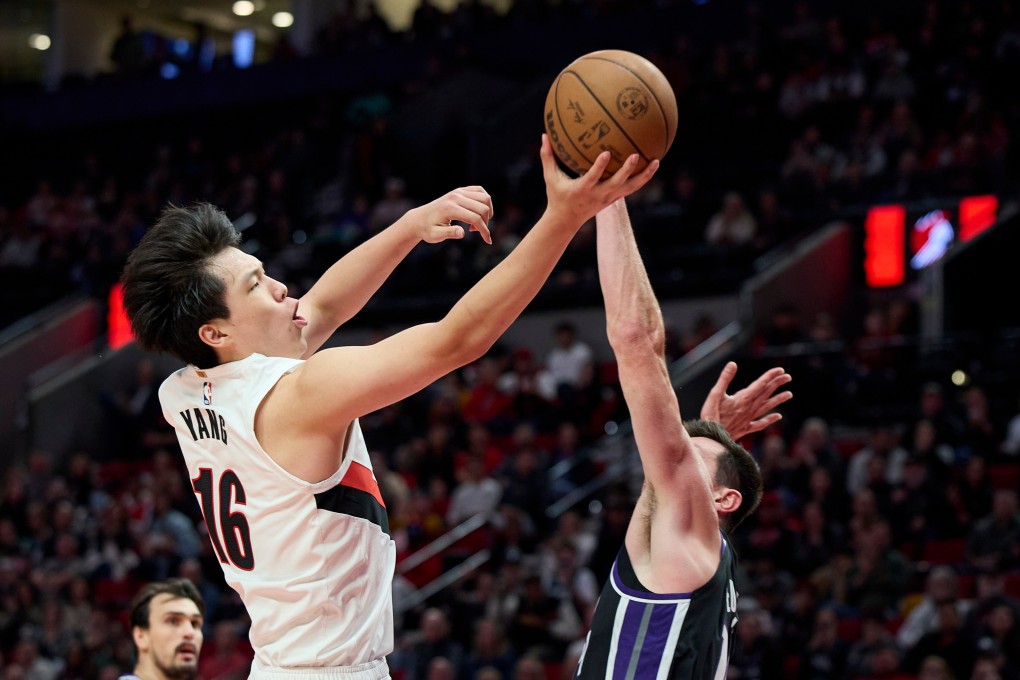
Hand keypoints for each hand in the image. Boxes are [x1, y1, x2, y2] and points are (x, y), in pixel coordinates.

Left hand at [413, 186, 493, 244]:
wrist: (419, 219)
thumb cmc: (427, 229)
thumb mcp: (435, 235)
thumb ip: (449, 233)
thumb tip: (462, 232)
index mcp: (450, 208)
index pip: (475, 218)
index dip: (484, 231)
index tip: (487, 240)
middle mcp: (456, 197)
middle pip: (483, 208)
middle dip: (485, 222)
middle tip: (474, 231)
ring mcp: (459, 191)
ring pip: (485, 198)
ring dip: (487, 212)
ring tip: (476, 222)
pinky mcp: (461, 190)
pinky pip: (480, 191)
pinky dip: (485, 201)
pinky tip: (478, 211)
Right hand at [540, 134, 658, 224]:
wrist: (566, 220)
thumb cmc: (557, 195)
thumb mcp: (550, 178)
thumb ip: (547, 157)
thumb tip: (544, 135)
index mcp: (582, 189)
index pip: (592, 177)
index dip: (599, 167)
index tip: (606, 153)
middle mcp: (598, 195)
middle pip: (617, 183)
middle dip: (626, 170)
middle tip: (635, 155)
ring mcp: (609, 198)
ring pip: (630, 188)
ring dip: (644, 176)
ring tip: (656, 161)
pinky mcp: (614, 199)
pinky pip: (632, 188)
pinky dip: (643, 178)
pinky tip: (653, 165)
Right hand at [701, 361, 791, 439]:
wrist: (710, 438)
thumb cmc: (711, 415)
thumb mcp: (714, 394)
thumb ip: (724, 379)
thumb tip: (732, 364)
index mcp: (742, 399)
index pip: (760, 384)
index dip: (770, 376)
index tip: (780, 370)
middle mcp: (749, 408)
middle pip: (765, 394)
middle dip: (777, 384)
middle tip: (788, 376)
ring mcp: (748, 419)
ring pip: (766, 407)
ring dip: (778, 400)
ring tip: (789, 394)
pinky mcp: (745, 428)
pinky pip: (760, 423)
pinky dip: (770, 419)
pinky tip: (778, 417)